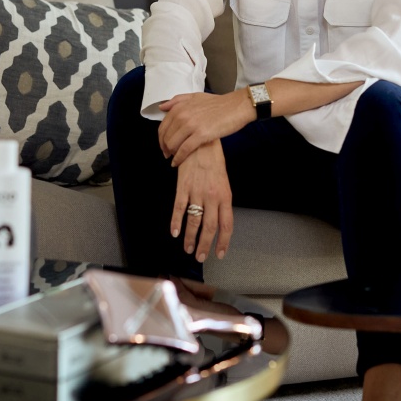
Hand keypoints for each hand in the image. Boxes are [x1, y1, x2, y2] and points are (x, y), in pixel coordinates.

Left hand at [158, 90, 252, 166]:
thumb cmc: (218, 103)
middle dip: (165, 148)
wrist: (236, 107)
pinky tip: (177, 162)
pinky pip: (184, 150)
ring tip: (173, 158)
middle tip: (167, 154)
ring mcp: (191, 125)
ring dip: (171, 154)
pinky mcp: (201, 135)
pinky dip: (178, 158)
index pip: (163, 126)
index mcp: (180, 107)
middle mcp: (182, 116)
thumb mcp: (196, 97)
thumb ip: (177, 101)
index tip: (163, 145)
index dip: (161, 138)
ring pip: (172, 144)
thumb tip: (162, 107)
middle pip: (166, 137)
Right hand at [170, 139, 233, 262]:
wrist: (202, 142)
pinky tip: (174, 232)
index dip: (223, 242)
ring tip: (188, 249)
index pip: (226, 225)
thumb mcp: (224, 181)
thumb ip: (221, 201)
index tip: (220, 253)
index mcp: (225, 196)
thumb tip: (218, 220)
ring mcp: (197, 192)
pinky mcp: (183, 187)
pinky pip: (179, 208)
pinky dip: (175, 222)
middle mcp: (212, 197)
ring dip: (190, 238)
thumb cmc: (214, 161)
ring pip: (194, 221)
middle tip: (200, 257)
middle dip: (205, 245)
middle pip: (209, 227)